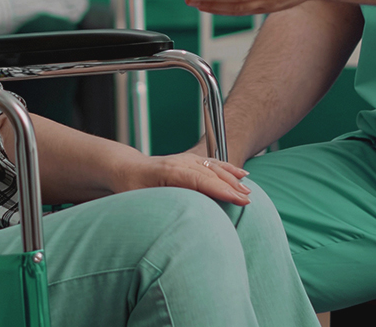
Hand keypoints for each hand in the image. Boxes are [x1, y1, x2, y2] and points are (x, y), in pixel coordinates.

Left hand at [116, 152, 252, 205]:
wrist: (127, 168)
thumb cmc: (132, 187)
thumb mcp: (141, 200)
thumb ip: (160, 205)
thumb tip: (181, 217)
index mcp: (169, 171)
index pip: (200, 179)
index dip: (221, 189)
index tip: (238, 199)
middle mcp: (180, 162)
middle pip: (211, 173)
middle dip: (231, 186)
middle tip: (248, 201)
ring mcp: (186, 159)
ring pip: (214, 167)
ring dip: (233, 178)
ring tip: (248, 191)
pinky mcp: (190, 160)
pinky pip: (213, 163)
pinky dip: (228, 168)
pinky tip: (242, 174)